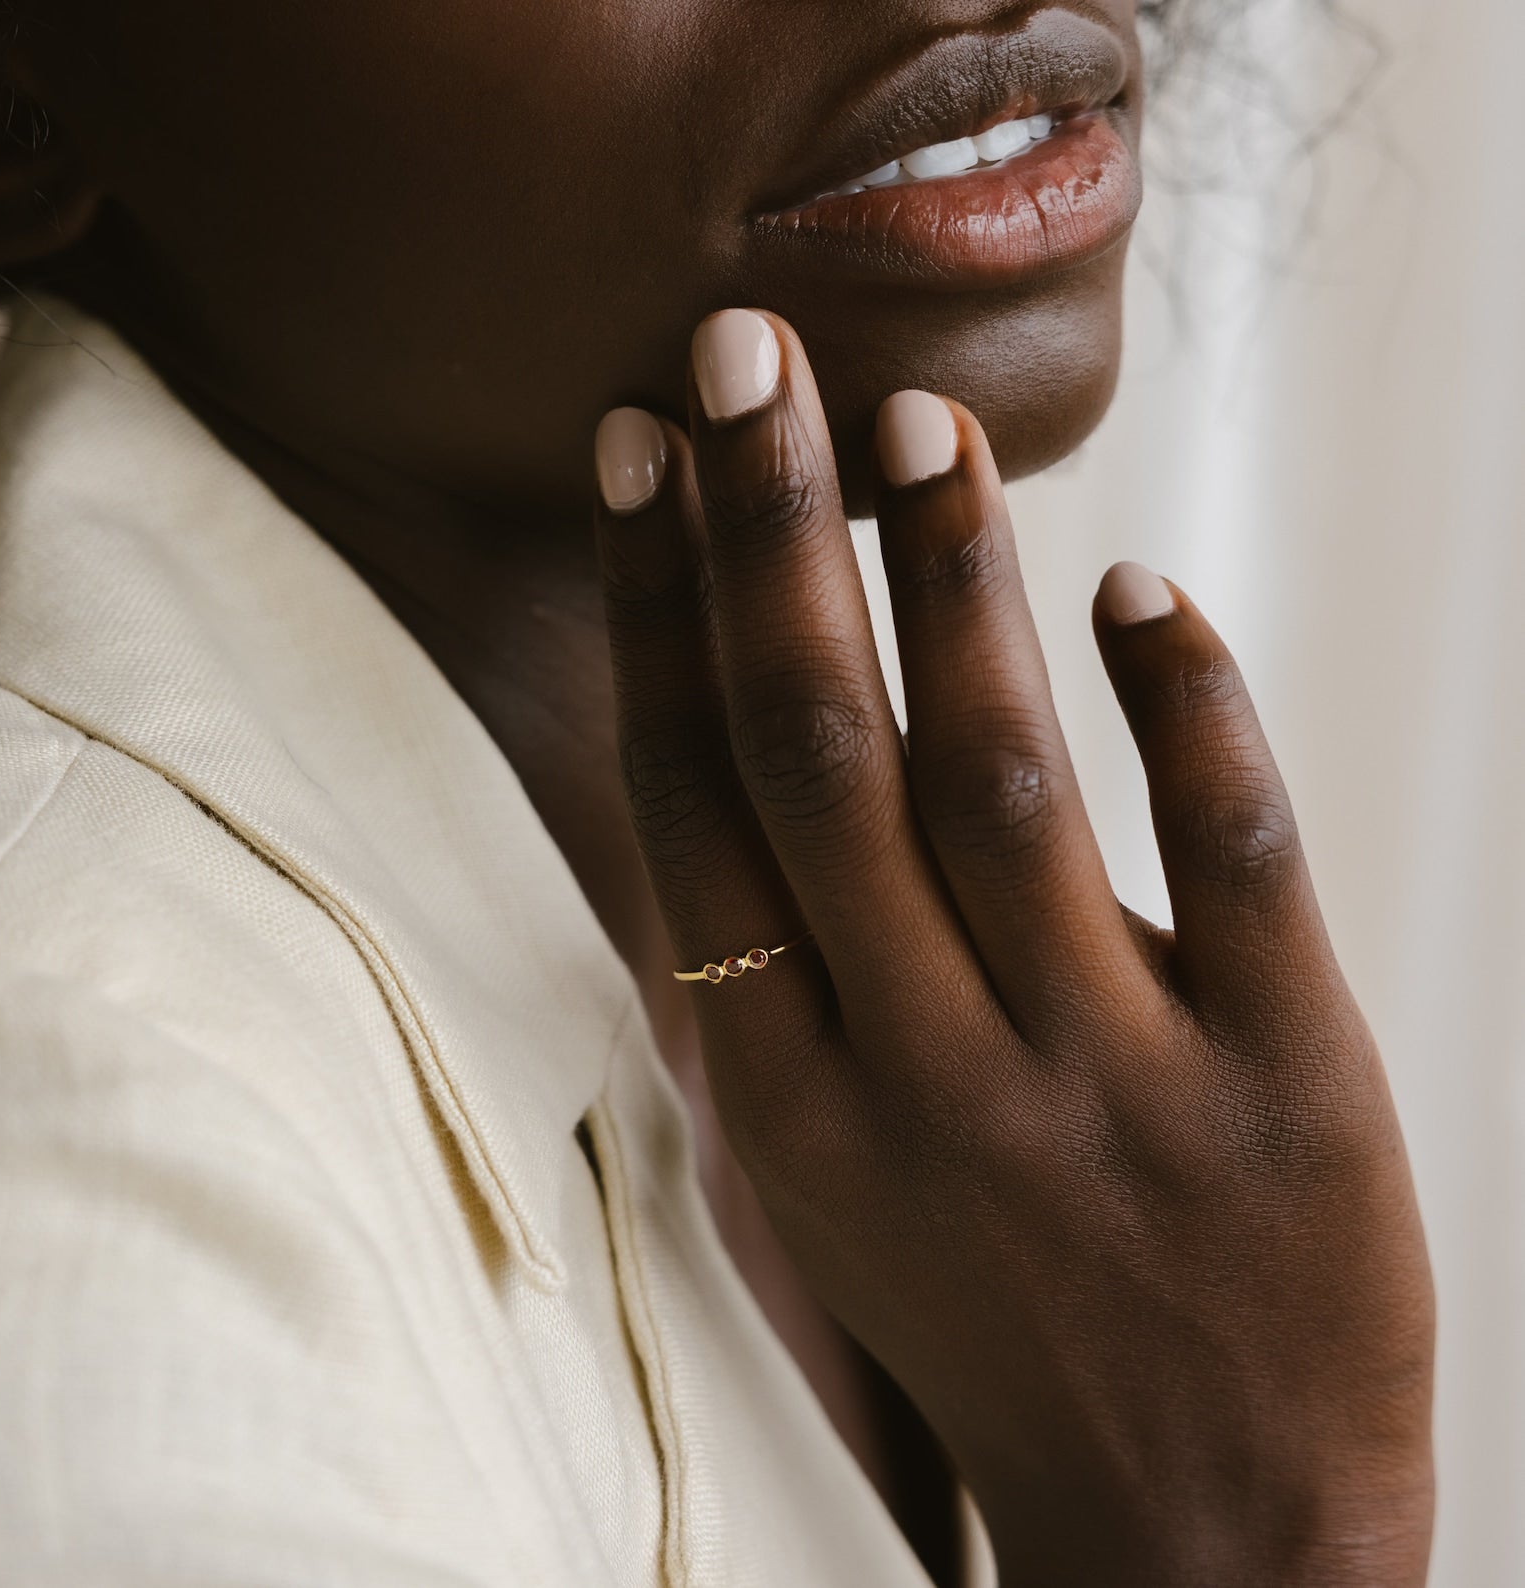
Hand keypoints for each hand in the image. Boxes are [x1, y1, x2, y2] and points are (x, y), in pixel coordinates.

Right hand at [593, 310, 1435, 1586]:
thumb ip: (794, 980)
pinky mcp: (1284, 1087)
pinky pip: (1231, 857)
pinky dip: (1182, 707)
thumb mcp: (838, 1177)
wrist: (1200, 1536)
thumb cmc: (993, 1323)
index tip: (637, 454)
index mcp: (787, 1105)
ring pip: (999, 781)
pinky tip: (1137, 591)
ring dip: (948, 584)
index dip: (654, 614)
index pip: (692, 807)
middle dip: (764, 540)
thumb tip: (760, 741)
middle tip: (741, 354)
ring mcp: (1105, 1084)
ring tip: (915, 427)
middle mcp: (922, 1080)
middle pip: (815, 760)